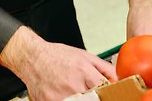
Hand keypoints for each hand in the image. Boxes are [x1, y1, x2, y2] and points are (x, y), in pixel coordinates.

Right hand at [0, 26, 115, 100]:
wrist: (32, 57)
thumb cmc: (57, 56)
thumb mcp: (85, 56)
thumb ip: (104, 68)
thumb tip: (119, 79)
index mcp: (84, 72)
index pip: (106, 92)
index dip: (109, 95)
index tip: (109, 96)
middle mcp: (73, 85)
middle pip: (94, 100)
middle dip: (95, 98)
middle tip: (90, 94)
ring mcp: (60, 96)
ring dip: (80, 100)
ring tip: (77, 94)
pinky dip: (66, 100)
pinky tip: (64, 95)